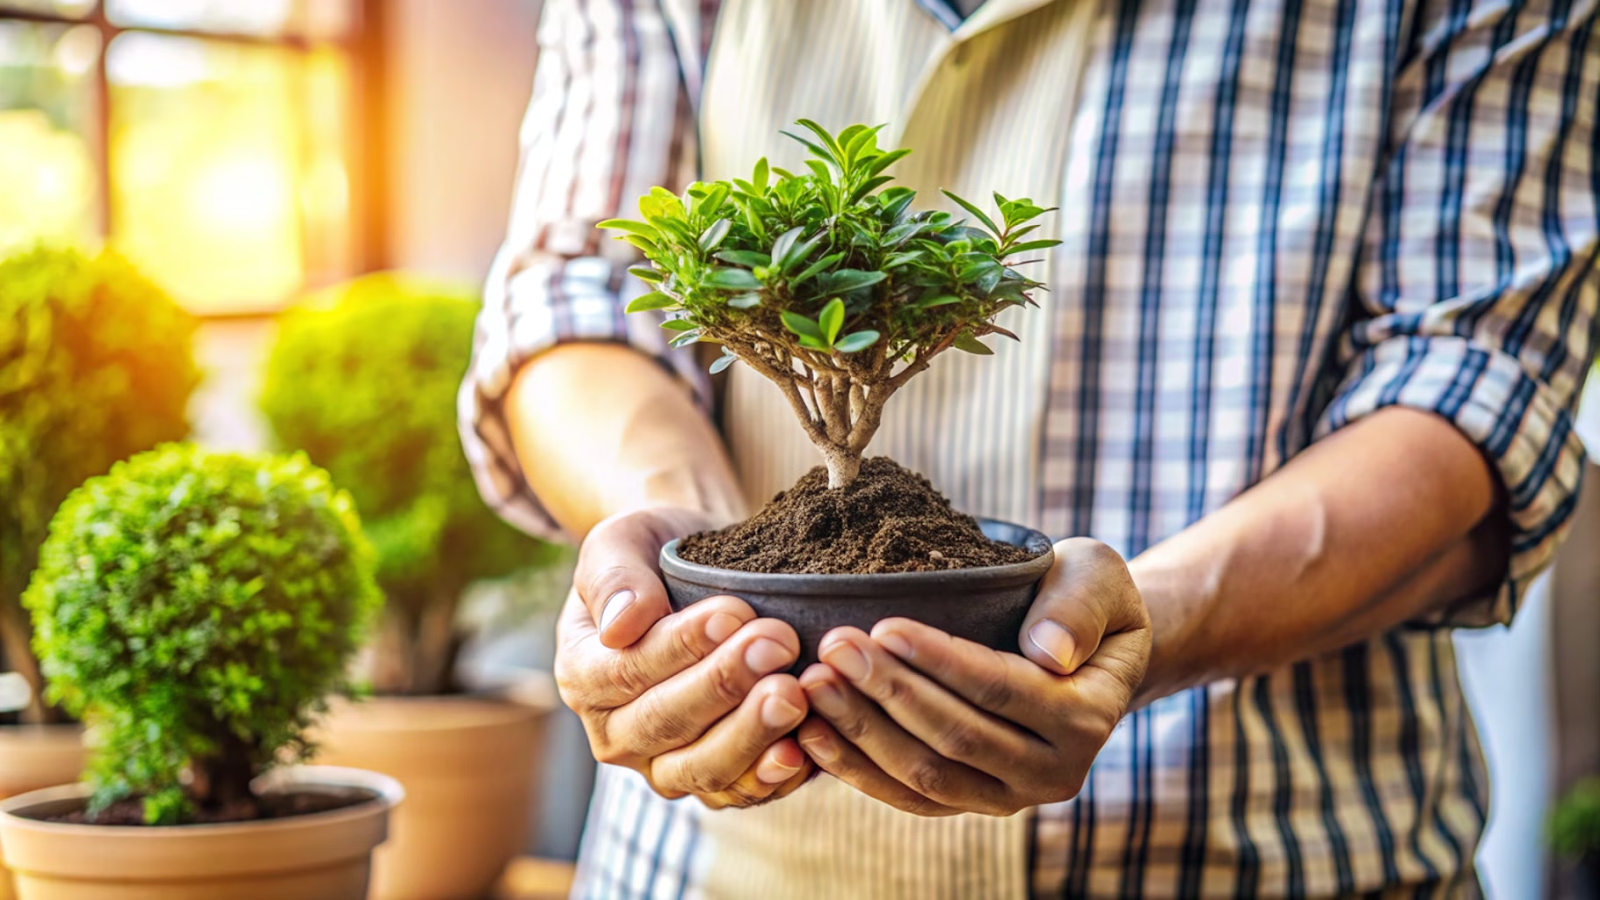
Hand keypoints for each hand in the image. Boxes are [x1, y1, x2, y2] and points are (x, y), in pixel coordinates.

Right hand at [556, 507, 814, 808]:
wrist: (697, 579)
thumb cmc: (656, 555)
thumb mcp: (623, 542)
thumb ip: (613, 578)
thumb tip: (620, 626)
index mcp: (583, 675)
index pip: (627, 671)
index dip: (681, 646)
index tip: (735, 612)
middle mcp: (616, 733)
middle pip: (667, 724)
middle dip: (726, 684)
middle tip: (779, 644)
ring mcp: (665, 766)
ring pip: (705, 769)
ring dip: (753, 734)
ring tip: (795, 693)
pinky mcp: (717, 782)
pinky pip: (743, 792)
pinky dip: (775, 775)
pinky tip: (807, 744)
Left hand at [794, 538, 1150, 815]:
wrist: (1085, 647)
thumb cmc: (1083, 597)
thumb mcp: (1096, 578)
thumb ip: (1078, 608)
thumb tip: (1050, 651)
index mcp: (1086, 718)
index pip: (1001, 690)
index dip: (940, 662)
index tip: (883, 626)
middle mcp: (1054, 773)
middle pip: (957, 739)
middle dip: (889, 692)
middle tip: (834, 647)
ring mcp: (1009, 796)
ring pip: (927, 777)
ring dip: (863, 732)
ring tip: (814, 684)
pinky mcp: (970, 801)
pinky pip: (909, 796)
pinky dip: (858, 768)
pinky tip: (812, 733)